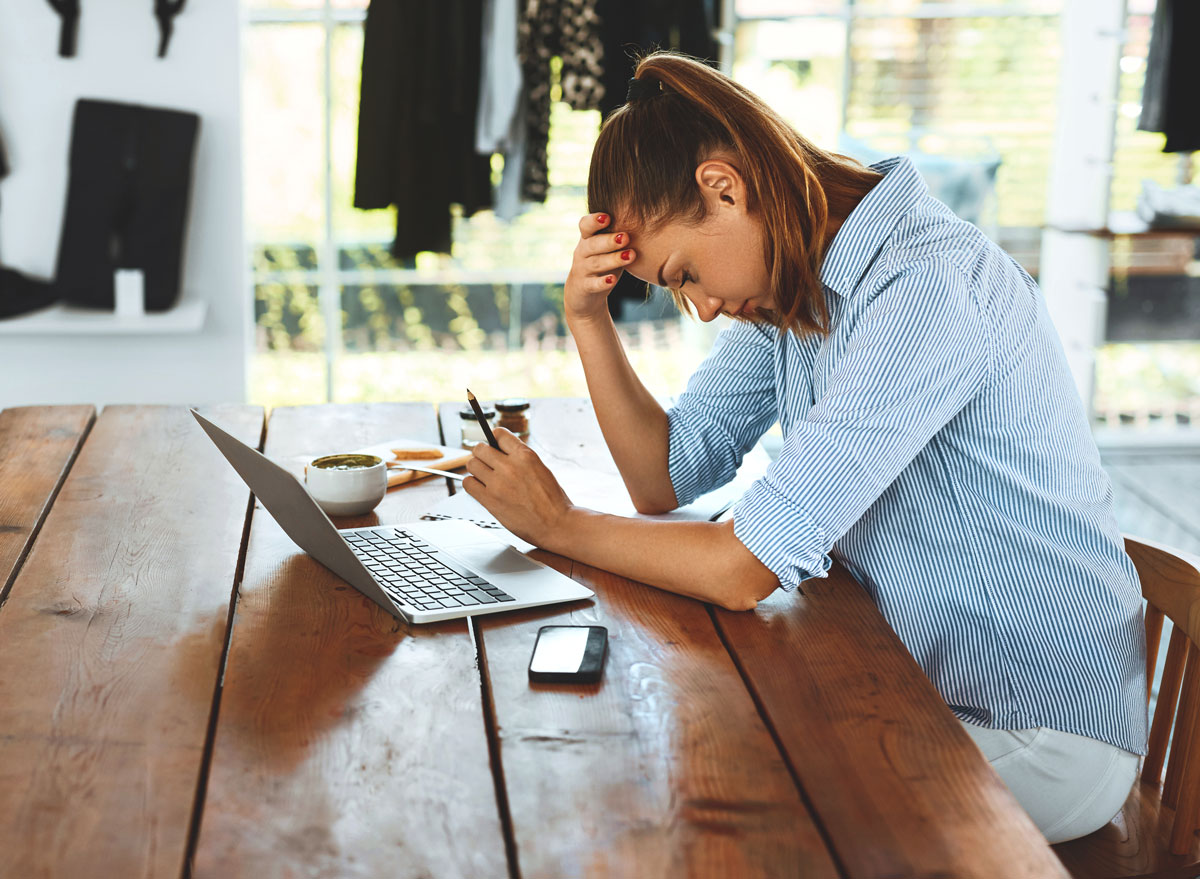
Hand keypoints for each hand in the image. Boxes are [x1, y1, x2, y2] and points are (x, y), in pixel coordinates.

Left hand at [462, 428, 573, 547]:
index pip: (499, 434)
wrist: (556, 524)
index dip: (495, 439)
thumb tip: (501, 451)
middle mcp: (510, 466)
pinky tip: (481, 488)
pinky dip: (472, 484)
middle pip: (480, 449)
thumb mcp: (540, 468)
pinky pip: (468, 483)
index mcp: (525, 456)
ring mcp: (498, 483)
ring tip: (485, 476)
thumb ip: (520, 458)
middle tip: (487, 462)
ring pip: (471, 464)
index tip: (494, 445)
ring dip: (477, 469)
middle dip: (482, 454)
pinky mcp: (490, 500)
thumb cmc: (552, 500)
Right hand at [563, 212, 635, 323]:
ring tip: (630, 256)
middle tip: (626, 237)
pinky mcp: (585, 287)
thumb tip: (649, 220)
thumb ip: (619, 234)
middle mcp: (582, 252)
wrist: (584, 290)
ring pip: (596, 263)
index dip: (594, 221)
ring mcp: (583, 270)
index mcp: (588, 238)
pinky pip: (593, 284)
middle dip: (609, 240)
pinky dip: (602, 282)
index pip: (585, 225)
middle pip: (592, 244)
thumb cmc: (602, 260)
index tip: (608, 217)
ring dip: (613, 259)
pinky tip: (613, 280)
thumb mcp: (607, 246)